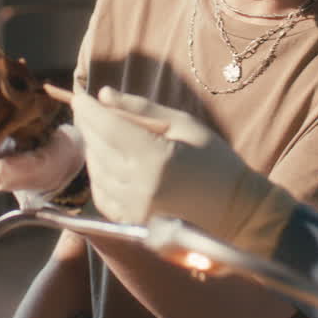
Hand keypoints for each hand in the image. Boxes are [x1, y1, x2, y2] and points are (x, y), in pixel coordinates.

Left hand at [73, 87, 297, 256]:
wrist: (238, 210)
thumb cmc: (216, 161)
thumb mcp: (184, 124)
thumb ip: (141, 108)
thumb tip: (104, 95)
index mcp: (155, 156)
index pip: (107, 128)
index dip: (90, 111)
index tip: (80, 98)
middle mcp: (140, 185)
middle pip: (98, 148)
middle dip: (89, 126)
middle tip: (88, 111)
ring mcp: (135, 208)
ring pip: (96, 172)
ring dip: (93, 151)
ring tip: (101, 135)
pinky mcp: (134, 222)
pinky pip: (102, 197)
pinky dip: (99, 177)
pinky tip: (107, 163)